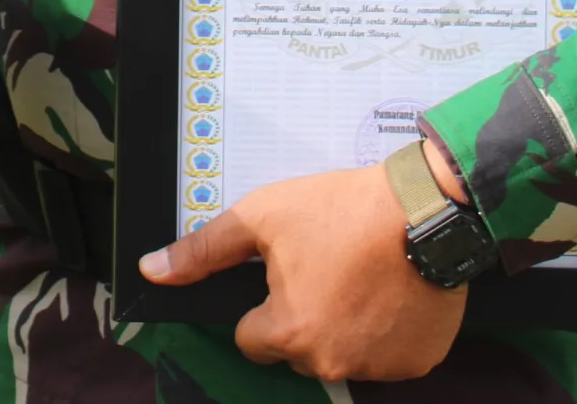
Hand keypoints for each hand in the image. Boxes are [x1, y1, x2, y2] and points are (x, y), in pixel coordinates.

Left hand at [137, 154, 467, 383]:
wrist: (426, 209)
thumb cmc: (340, 211)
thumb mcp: (260, 217)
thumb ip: (203, 251)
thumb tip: (151, 270)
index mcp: (287, 332)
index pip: (251, 340)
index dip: (262, 306)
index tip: (286, 275)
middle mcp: (330, 362)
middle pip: (297, 351)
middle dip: (304, 318)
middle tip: (326, 270)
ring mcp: (378, 367)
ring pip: (342, 354)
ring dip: (344, 327)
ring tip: (360, 277)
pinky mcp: (417, 363)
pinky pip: (386, 356)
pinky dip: (385, 333)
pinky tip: (390, 293)